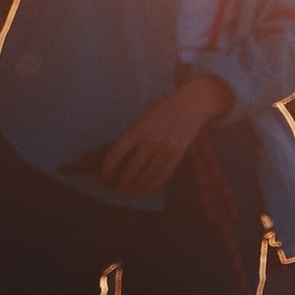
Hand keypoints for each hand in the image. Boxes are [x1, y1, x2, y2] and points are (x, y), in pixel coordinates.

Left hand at [79, 76, 233, 195]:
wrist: (190, 104)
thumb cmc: (162, 109)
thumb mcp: (143, 118)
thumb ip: (133, 136)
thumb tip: (120, 156)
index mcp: (137, 130)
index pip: (116, 154)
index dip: (108, 168)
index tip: (104, 176)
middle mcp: (150, 141)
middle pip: (131, 169)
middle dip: (122, 182)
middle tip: (117, 187)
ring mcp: (165, 149)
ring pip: (147, 176)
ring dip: (137, 187)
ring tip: (130, 190)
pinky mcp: (177, 155)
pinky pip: (163, 175)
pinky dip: (153, 185)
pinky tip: (147, 188)